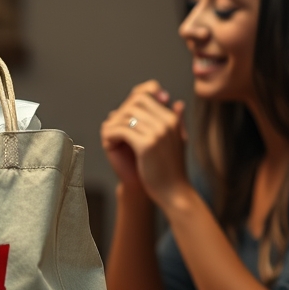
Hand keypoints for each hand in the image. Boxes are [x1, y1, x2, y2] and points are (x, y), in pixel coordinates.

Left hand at [101, 80, 189, 207]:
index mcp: (172, 119)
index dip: (127, 106)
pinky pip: (121, 130)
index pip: (144, 96)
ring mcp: (158, 132)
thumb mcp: (179, 140)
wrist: (174, 192)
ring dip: (114, 125)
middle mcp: (166, 122)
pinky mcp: (147, 145)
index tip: (121, 121)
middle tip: (113, 128)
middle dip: (120, 114)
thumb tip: (177, 102)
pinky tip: (109, 145)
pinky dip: (111, 136)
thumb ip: (177, 120)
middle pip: (134, 103)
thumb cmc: (172, 168)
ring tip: (111, 138)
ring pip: (125, 116)